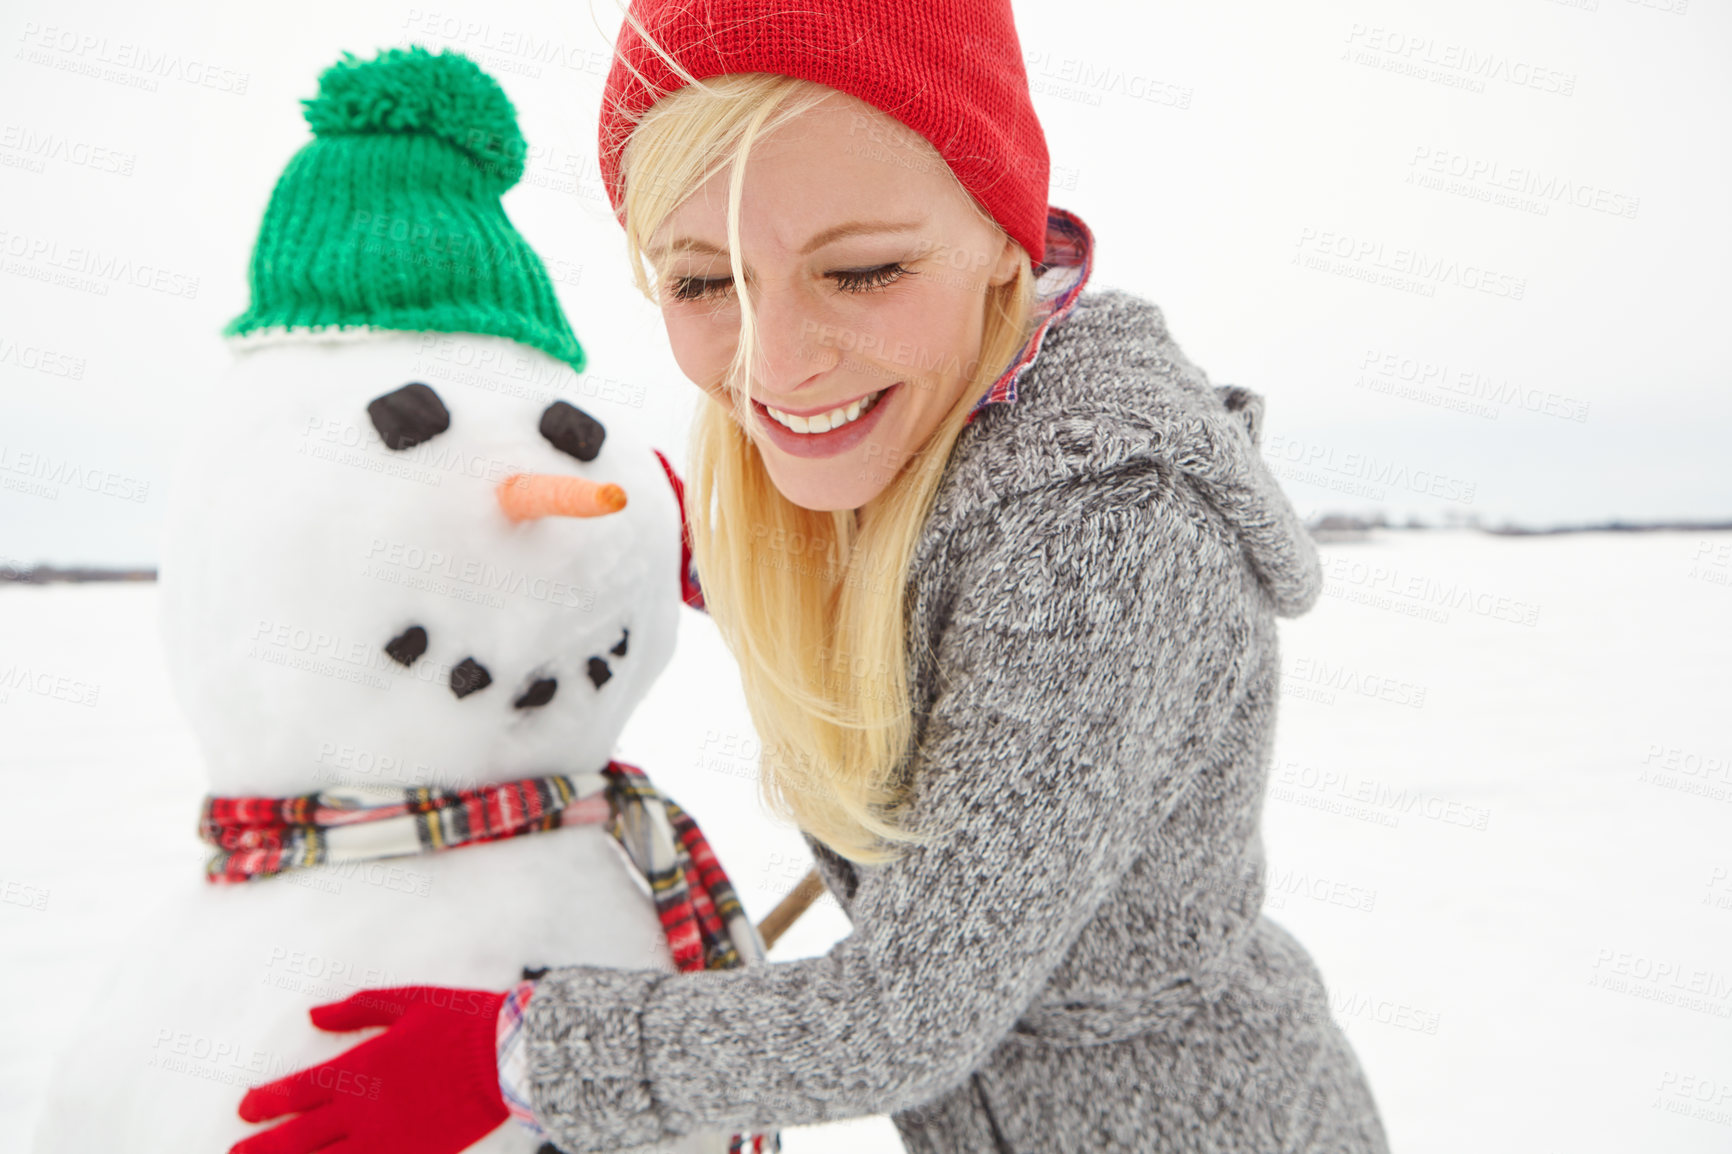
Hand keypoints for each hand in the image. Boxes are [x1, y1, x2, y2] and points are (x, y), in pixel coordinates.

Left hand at [230, 985, 508, 1153]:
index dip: (264, 1103)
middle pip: (297, 1139)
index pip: (294, 1092)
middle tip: (236, 1151)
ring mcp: (389, 1140)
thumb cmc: (461, 1021)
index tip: (245, 1108)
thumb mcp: (407, 1001)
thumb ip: (356, 1009)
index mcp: (360, 1068)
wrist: (511, 1056)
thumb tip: (312, 1016)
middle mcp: (365, 1110)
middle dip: (261, 1147)